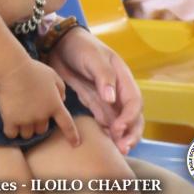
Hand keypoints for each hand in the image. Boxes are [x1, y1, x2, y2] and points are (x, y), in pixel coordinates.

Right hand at [0, 55, 79, 144]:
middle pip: (42, 130)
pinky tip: (9, 123)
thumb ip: (60, 88)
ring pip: (27, 134)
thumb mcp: (52, 75)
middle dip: (38, 123)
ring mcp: (26, 119)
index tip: (75, 144)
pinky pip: (11, 133)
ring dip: (25, 128)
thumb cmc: (33, 69)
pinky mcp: (11, 120)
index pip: (67, 124)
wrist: (13, 68)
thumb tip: (62, 99)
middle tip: (30, 111)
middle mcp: (42, 115)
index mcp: (54, 105)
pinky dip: (11, 130)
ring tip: (18, 116)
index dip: (72, 135)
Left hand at [48, 28, 143, 153]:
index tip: (118, 128)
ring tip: (116, 150)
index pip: (134, 101)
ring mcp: (106, 96)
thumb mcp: (92, 57)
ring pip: (119, 121)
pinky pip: (104, 119)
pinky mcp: (93, 101)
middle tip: (123, 148)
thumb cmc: (80, 46)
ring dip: (120, 136)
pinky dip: (106, 131)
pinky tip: (104, 141)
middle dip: (131, 133)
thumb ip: (103, 76)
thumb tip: (112, 99)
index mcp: (123, 76)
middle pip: (132, 115)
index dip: (130, 117)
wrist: (59, 42)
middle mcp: (118, 89)